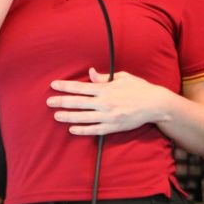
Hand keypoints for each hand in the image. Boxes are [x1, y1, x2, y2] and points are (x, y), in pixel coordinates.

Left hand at [46, 67, 170, 135]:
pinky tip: (72, 129)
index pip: (80, 87)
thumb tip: (90, 73)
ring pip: (83, 117)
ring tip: (56, 116)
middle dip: (61, 102)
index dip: (65, 86)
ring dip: (68, 117)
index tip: (53, 85)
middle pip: (78, 102)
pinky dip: (82, 130)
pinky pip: (94, 130)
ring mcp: (108, 116)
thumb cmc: (139, 88)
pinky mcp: (113, 127)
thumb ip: (104, 77)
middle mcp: (105, 103)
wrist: (155, 105)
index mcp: (106, 89)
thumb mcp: (122, 77)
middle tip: (49, 102)